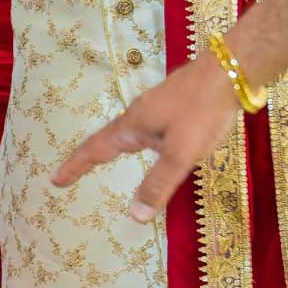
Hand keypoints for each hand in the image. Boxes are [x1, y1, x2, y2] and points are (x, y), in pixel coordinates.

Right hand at [51, 50, 240, 221]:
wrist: (232, 70)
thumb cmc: (202, 111)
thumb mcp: (180, 154)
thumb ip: (158, 185)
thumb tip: (134, 216)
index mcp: (133, 125)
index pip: (95, 149)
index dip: (75, 167)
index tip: (56, 180)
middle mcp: (139, 114)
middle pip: (109, 139)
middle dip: (92, 158)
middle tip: (74, 174)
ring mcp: (157, 106)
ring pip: (131, 133)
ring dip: (117, 149)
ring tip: (111, 162)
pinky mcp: (176, 103)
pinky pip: (149, 128)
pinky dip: (142, 143)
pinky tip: (156, 146)